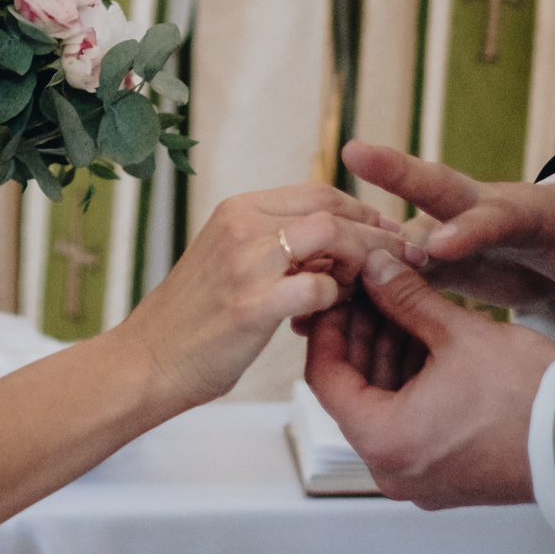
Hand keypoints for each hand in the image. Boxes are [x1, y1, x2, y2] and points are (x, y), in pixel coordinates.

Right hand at [120, 183, 420, 411]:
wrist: (148, 361)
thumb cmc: (194, 321)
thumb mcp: (229, 262)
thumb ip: (273, 246)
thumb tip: (332, 245)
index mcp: (237, 210)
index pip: (318, 192)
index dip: (361, 210)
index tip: (387, 232)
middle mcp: (241, 225)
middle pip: (331, 208)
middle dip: (377, 231)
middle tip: (406, 256)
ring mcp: (245, 263)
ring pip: (330, 238)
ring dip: (364, 260)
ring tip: (378, 284)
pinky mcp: (250, 304)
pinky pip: (318, 287)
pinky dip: (337, 298)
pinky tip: (334, 313)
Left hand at [305, 250, 554, 507]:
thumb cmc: (527, 396)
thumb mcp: (457, 332)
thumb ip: (406, 297)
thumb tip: (375, 267)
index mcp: (384, 441)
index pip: (326, 377)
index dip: (327, 326)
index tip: (336, 292)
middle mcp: (394, 469)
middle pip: (354, 390)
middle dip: (361, 334)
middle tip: (368, 287)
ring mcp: (422, 476)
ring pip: (384, 404)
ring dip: (388, 353)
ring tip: (399, 301)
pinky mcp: (448, 474)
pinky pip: (411, 421)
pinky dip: (411, 381)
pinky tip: (424, 335)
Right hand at [345, 140, 554, 323]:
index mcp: (529, 210)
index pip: (496, 215)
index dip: (467, 229)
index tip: (437, 245)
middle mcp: (485, 211)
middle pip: (438, 189)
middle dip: (399, 171)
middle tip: (356, 152)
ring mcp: (460, 233)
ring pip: (407, 231)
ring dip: (368, 234)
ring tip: (316, 243)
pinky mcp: (446, 258)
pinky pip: (402, 265)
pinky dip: (368, 274)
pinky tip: (329, 292)